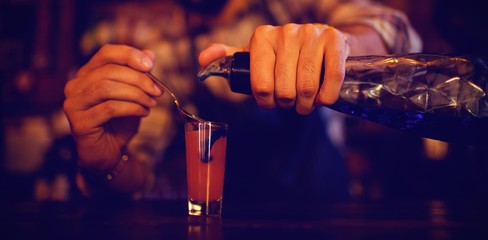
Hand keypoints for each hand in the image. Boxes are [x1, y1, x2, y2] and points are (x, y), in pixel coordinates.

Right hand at [63, 44, 162, 171]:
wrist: (109, 152)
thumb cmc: (119, 121)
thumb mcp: (133, 94)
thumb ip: (139, 74)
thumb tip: (150, 54)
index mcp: (87, 73)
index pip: (106, 53)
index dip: (129, 55)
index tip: (150, 65)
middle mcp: (75, 86)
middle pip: (109, 71)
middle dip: (138, 79)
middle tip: (157, 91)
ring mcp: (73, 104)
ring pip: (107, 88)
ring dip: (135, 94)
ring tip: (151, 103)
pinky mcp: (79, 123)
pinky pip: (109, 108)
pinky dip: (131, 108)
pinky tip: (143, 112)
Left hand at [199, 23, 347, 114]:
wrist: (322, 42)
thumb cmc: (285, 56)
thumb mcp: (256, 56)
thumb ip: (230, 59)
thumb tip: (202, 60)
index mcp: (262, 37)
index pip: (260, 85)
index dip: (267, 101)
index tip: (271, 101)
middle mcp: (286, 32)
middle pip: (284, 89)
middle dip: (288, 104)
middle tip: (292, 104)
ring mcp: (311, 34)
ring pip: (307, 86)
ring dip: (307, 103)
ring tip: (306, 103)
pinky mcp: (334, 40)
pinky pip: (332, 77)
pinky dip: (327, 95)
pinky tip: (323, 98)